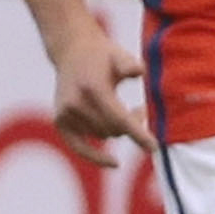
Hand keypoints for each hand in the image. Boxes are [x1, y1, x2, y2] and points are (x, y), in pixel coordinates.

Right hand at [50, 24, 148, 165]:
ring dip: (118, 130)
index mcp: (93, 88)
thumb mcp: (119, 55)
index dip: (138, 134)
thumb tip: (139, 71)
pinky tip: (114, 163)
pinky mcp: (60, 121)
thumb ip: (129, 64)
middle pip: (113, 129)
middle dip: (132, 125)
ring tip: (126, 110)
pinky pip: (79, 147)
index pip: (119, 118)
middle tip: (141, 109)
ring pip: (103, 136)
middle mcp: (76, 103)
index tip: (154, 147)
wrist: (72, 51)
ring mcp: (65, 114)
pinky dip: (96, 157)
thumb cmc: (102, 55)